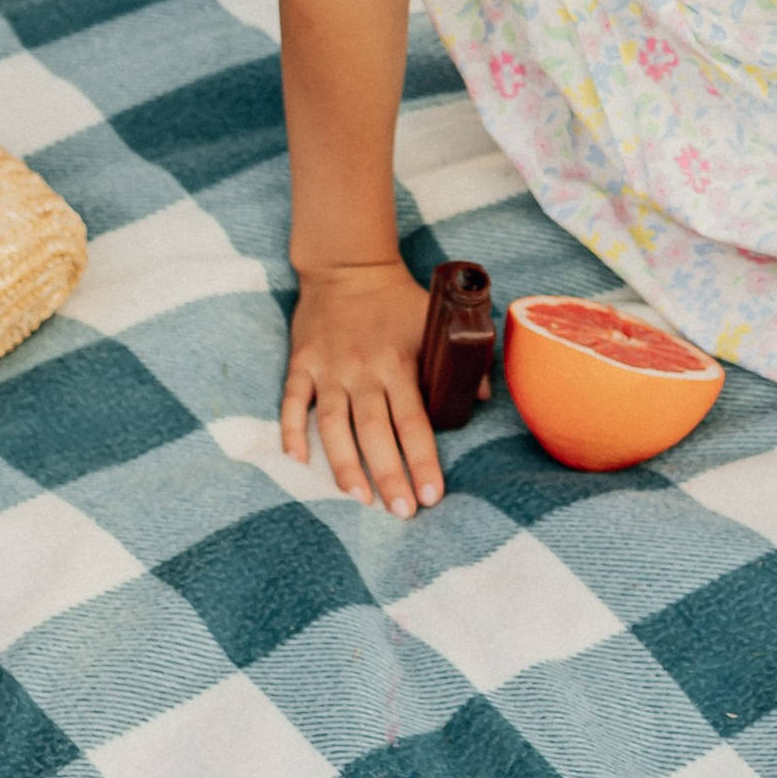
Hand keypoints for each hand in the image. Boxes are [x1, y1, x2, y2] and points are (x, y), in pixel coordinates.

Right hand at [282, 257, 455, 515]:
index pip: (414, 421)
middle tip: (401, 512)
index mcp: (399, 362)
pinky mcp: (301, 363)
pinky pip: (292, 402)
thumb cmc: (397, 299)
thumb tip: (485, 397)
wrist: (348, 265)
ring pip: (333, 424)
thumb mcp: (435, 321)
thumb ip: (461, 360)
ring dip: (344, 464)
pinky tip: (299, 460)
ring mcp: (328, 368)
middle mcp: (363, 370)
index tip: (432, 496)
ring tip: (358, 499)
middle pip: (375, 431)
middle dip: (389, 474)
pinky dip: (292, 431)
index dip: (423, 460)